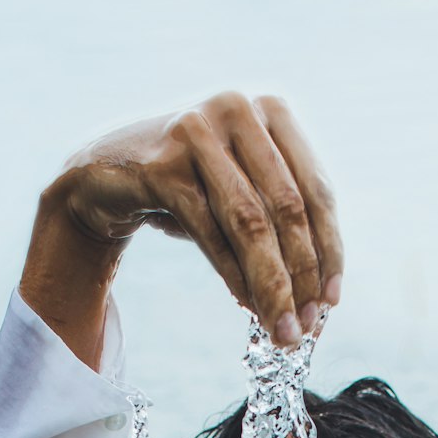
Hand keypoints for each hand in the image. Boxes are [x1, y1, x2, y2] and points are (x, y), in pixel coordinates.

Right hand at [21, 92, 341, 363]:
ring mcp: (198, 131)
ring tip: (280, 328)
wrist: (106, 174)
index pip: (316, 191)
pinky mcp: (162, 164)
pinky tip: (245, 304)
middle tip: (305, 326)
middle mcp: (239, 109)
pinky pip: (209, 231)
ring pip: (250, 222)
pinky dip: (232, 274)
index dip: (329, 250)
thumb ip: (282, 226)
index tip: (331, 300)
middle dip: (301, 276)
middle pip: (287, 208)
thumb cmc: (189, 187)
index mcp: (272, 110)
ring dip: (270, 284)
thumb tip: (318, 299)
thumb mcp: (242, 193)